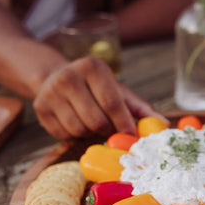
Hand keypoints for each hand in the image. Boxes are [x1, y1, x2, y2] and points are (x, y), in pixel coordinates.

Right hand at [33, 56, 163, 139]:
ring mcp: (51, 92)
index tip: (132, 137)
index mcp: (92, 67)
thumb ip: (141, 108)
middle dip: (108, 131)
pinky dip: (75, 137)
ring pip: (80, 130)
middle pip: (96, 120)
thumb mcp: (118, 91)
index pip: (112, 103)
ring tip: (94, 125)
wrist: (55, 78)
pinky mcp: (40, 109)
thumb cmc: (95, 88)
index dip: (124, 124)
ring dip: (91, 135)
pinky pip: (64, 135)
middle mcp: (69, 76)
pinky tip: (77, 124)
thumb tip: (164, 124)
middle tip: (111, 131)